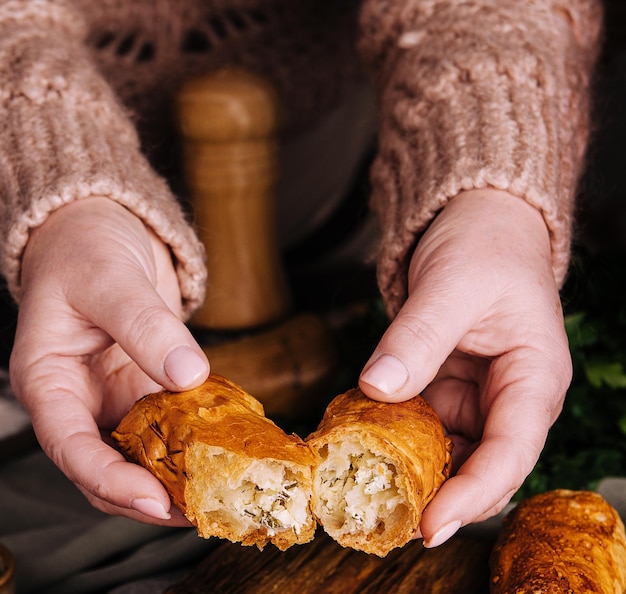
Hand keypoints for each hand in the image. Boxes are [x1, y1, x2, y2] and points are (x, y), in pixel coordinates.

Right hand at [9, 197, 208, 523]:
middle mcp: (81, 396)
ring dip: (174, 474)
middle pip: (106, 464)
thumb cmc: (86, 247)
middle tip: (198, 510)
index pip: (69, 446)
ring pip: (141, 451)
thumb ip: (145, 325)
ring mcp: (116, 393)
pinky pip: (170, 421)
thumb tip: (188, 374)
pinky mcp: (148, 383)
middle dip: (148, 493)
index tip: (154, 499)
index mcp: (49, 379)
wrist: (104, 228)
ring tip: (216, 491)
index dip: (109, 480)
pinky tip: (223, 448)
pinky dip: (192, 439)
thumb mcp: (110, 279)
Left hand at [358, 189, 571, 545]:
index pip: (511, 452)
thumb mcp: (451, 284)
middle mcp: (507, 398)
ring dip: (412, 473)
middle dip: (439, 497)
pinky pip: (421, 426)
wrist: (476, 222)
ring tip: (368, 491)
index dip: (473, 495)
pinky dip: (395, 440)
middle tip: (387, 519)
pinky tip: (365, 447)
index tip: (431, 525)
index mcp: (533, 378)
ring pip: (447, 453)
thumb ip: (418, 337)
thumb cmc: (484, 245)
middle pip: (479, 466)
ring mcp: (473, 396)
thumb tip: (378, 387)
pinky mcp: (443, 388)